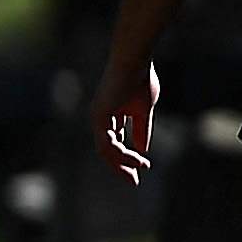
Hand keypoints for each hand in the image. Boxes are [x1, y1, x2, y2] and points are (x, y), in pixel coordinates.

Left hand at [91, 54, 162, 185]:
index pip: (113, 144)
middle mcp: (99, 119)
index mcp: (108, 117)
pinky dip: (121, 154)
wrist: (134, 61)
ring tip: (140, 168)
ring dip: (123, 162)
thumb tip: (142, 150)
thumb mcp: (143, 111)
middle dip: (121, 166)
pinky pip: (107, 144)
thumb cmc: (140, 80)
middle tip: (134, 181)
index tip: (143, 168)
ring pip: (106, 150)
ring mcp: (97, 118)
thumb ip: (141, 130)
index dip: (126, 158)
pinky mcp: (100, 116)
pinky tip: (136, 160)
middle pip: (106, 151)